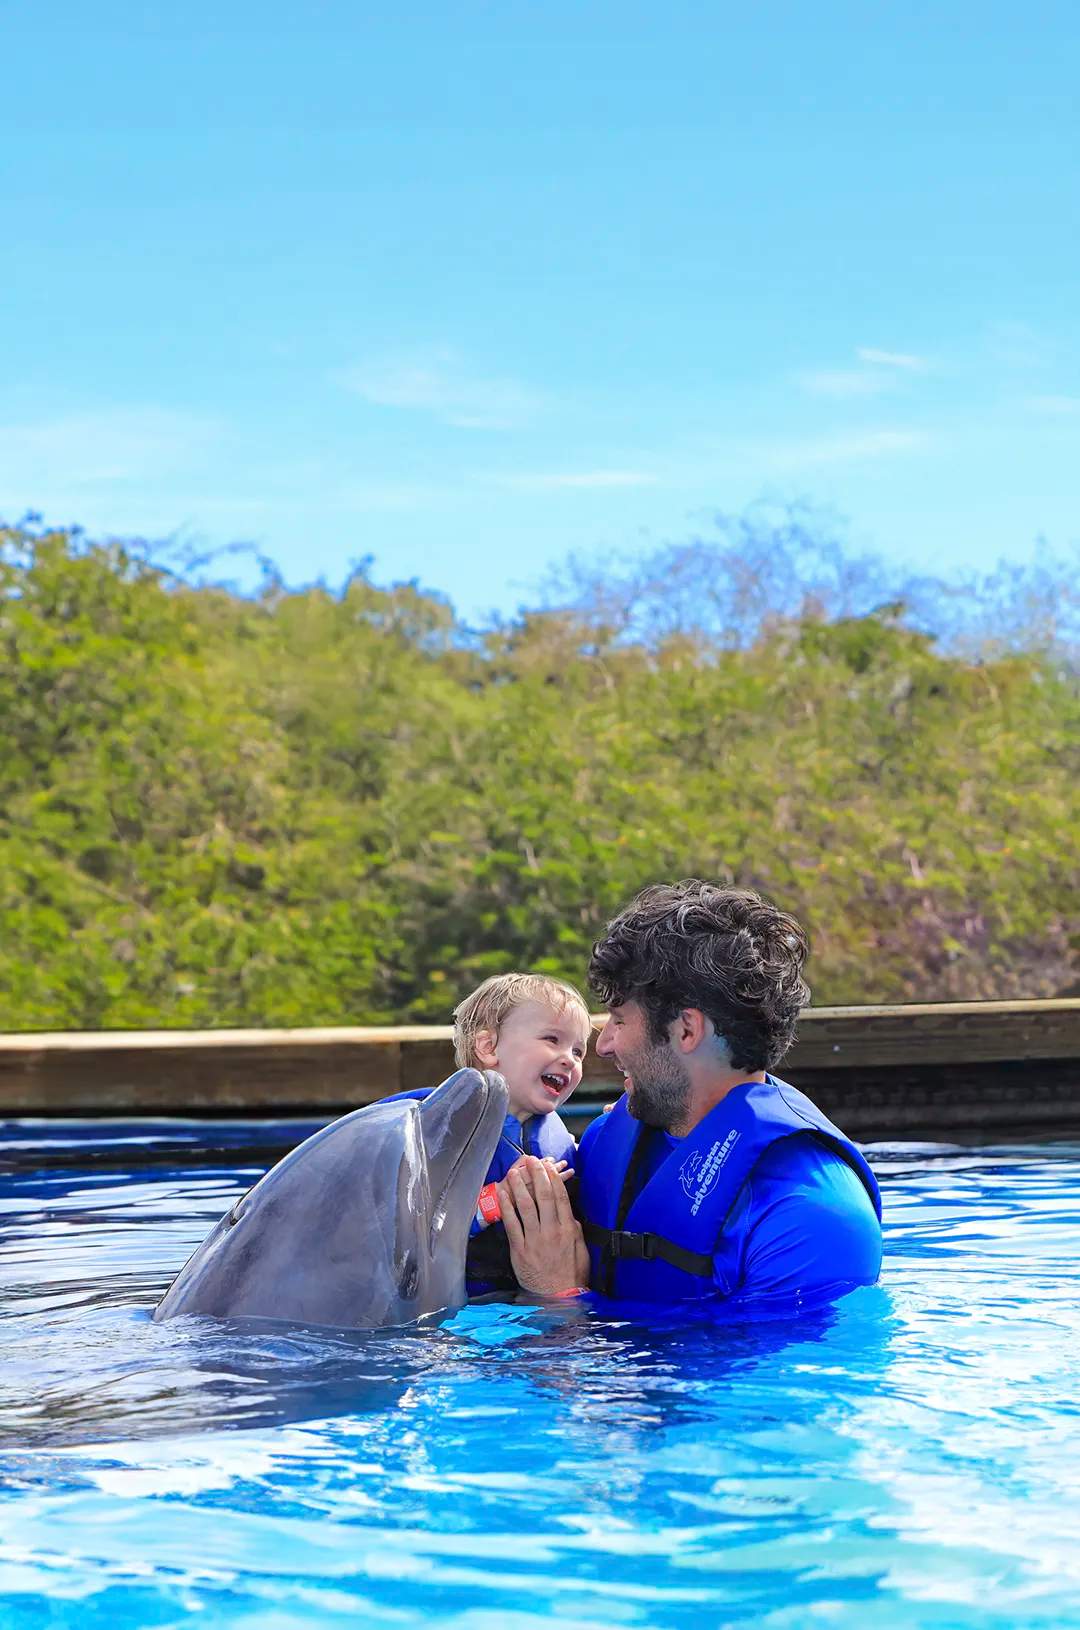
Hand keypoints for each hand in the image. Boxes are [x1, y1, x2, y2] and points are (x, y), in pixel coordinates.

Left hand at [496, 1156, 589, 1297]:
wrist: (558, 1297)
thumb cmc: (571, 1275)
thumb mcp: (581, 1250)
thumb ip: (575, 1229)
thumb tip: (568, 1213)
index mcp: (567, 1230)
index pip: (560, 1197)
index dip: (553, 1178)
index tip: (548, 1166)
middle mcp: (551, 1232)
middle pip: (543, 1197)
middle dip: (537, 1175)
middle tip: (531, 1160)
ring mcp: (534, 1240)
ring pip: (525, 1206)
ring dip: (519, 1186)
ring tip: (514, 1172)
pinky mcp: (519, 1249)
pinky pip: (511, 1223)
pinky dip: (506, 1207)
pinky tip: (503, 1195)